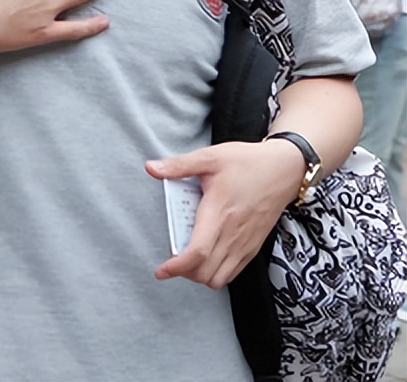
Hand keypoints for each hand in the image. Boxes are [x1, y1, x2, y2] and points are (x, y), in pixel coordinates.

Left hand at [147, 139, 303, 288]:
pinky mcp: (254, 246)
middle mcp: (233, 234)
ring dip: (200, 276)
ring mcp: (246, 243)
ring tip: (188, 260)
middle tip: (170, 260)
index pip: (197, 253)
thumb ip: (179, 165)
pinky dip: (217, 273)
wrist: (285, 169)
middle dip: (184, 273)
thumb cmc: (247, 162)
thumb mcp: (210, 157)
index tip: (161, 270)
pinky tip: (207, 258)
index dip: (177, 267)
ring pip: (220, 278)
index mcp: (219, 213)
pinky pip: (234, 272)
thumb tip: (151, 168)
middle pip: (206, 272)